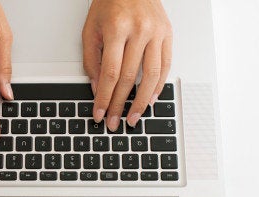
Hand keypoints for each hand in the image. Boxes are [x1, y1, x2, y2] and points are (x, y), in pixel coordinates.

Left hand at [82, 0, 171, 129]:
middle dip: (120, 104)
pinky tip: (150, 99)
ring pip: (151, 75)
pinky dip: (158, 86)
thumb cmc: (109, 3)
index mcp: (116, 29)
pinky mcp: (167, 34)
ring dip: (141, 102)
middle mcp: (139, 31)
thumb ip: (92, 60)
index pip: (110, 73)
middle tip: (114, 122)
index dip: (105, 98)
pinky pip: (166, 65)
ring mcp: (156, 33)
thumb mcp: (91, 29)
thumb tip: (98, 89)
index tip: (100, 113)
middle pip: (129, 78)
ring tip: (133, 117)